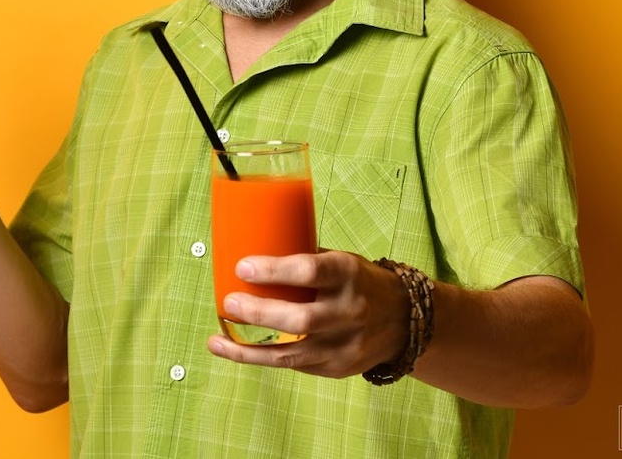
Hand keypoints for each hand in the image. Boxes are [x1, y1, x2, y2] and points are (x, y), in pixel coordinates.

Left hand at [206, 250, 408, 378]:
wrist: (404, 320)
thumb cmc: (357, 280)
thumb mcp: (339, 261)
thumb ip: (301, 261)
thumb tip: (248, 254)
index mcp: (348, 273)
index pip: (310, 271)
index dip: (274, 271)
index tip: (242, 267)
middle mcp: (350, 311)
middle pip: (300, 319)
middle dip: (258, 314)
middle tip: (228, 302)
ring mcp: (346, 345)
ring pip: (292, 353)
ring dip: (249, 348)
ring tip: (217, 339)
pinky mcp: (337, 368)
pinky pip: (293, 366)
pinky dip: (260, 359)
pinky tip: (234, 350)